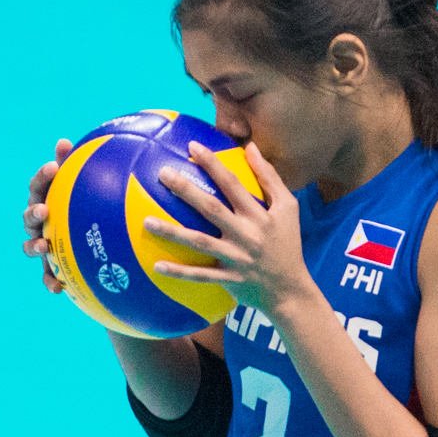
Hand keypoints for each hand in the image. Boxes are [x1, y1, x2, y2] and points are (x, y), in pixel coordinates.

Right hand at [22, 137, 75, 293]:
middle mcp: (39, 222)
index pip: (39, 185)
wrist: (88, 241)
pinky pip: (46, 275)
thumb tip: (64, 141)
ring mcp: (42, 244)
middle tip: (44, 210)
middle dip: (34, 212)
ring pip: (30, 245)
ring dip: (34, 246)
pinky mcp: (49, 266)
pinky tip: (57, 289)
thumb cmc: (84, 207)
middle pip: (29, 216)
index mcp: (45, 199)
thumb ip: (74, 167)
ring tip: (43, 246)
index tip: (53, 167)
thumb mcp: (81, 187)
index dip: (43, 176)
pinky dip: (49, 282)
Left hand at [141, 141, 311, 318]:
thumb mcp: (287, 208)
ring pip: (200, 243)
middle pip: (211, 208)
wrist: (290, 290)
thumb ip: (269, 177)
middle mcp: (245, 234)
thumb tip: (250, 146)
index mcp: (258, 214)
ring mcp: (235, 258)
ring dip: (172, 232)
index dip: (213, 164)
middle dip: (186, 190)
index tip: (191, 147)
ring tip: (146, 221)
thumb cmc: (287, 243)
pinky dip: (179, 272)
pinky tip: (156, 265)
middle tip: (162, 173)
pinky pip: (200, 276)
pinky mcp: (228, 279)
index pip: (232, 184)